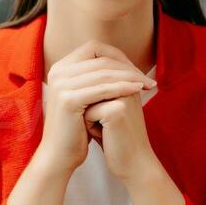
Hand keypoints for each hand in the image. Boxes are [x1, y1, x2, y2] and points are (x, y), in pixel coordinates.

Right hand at [35, 40, 155, 176]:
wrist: (59, 156)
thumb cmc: (76, 129)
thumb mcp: (85, 98)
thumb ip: (95, 79)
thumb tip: (121, 62)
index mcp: (61, 67)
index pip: (94, 48)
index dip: (118, 57)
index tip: (136, 71)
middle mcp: (58, 71)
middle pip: (100, 59)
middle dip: (128, 67)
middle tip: (147, 79)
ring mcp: (61, 84)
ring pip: (104, 73)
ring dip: (130, 77)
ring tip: (146, 85)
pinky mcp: (68, 99)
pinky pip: (102, 89)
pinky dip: (122, 88)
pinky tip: (137, 92)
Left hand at [84, 90, 161, 183]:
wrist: (135, 165)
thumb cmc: (116, 140)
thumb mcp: (106, 111)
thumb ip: (95, 94)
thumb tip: (73, 84)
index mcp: (127, 82)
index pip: (93, 85)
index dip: (93, 106)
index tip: (109, 121)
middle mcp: (128, 85)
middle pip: (89, 91)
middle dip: (91, 111)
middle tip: (108, 128)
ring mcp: (123, 96)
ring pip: (86, 101)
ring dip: (90, 118)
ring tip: (108, 131)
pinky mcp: (117, 110)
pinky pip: (88, 114)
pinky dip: (91, 127)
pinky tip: (107, 136)